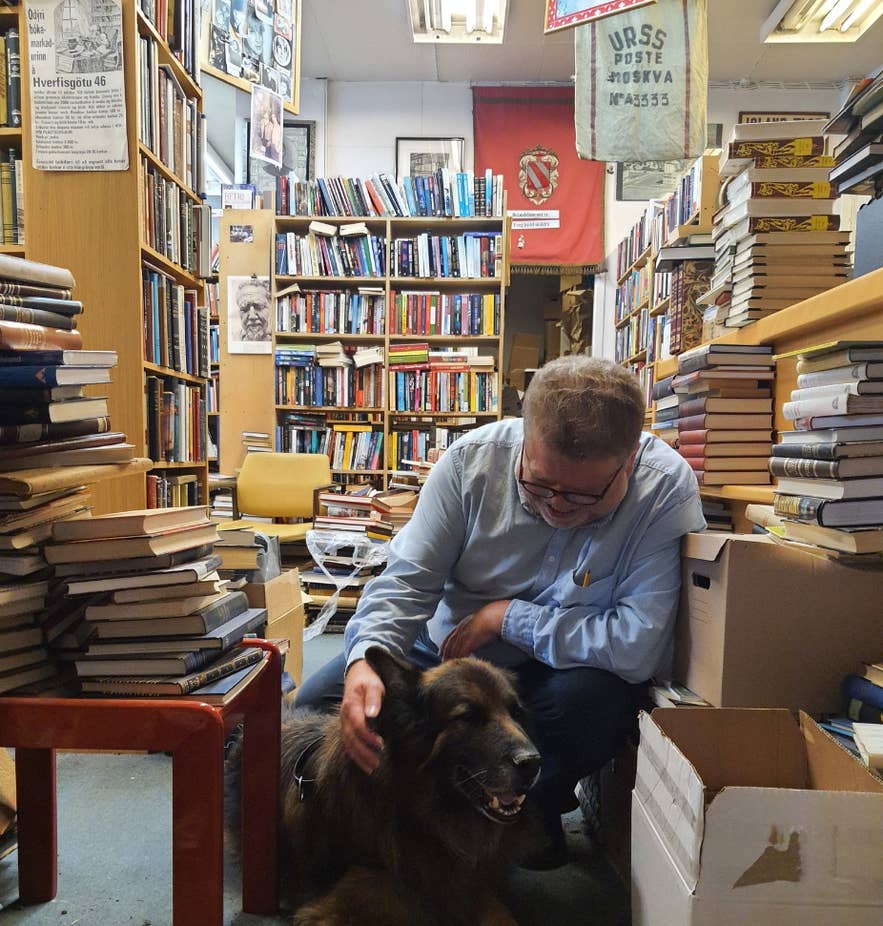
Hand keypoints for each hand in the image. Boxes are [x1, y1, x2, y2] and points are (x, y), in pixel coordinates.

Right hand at [340, 659, 384, 774]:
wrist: (358, 672)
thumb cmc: (368, 678)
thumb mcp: (374, 684)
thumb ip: (373, 699)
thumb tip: (372, 714)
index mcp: (351, 706)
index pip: (358, 726)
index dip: (368, 737)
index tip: (381, 745)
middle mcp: (345, 716)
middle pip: (351, 739)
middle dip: (363, 753)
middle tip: (376, 764)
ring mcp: (344, 721)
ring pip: (348, 743)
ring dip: (359, 757)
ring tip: (371, 768)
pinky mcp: (347, 724)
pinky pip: (348, 742)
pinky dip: (355, 754)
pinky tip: (363, 762)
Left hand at [440, 600, 508, 660]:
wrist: (495, 617)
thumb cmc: (491, 619)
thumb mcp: (479, 622)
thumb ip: (475, 629)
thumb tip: (477, 636)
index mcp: (463, 624)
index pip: (450, 636)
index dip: (444, 645)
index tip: (440, 652)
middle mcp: (461, 629)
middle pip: (450, 643)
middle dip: (445, 653)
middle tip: (442, 661)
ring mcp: (465, 635)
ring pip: (455, 649)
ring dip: (452, 657)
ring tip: (449, 665)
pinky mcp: (470, 641)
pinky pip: (462, 652)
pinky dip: (460, 658)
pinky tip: (460, 663)